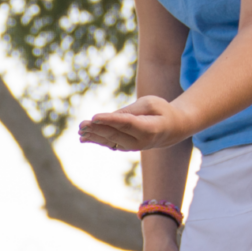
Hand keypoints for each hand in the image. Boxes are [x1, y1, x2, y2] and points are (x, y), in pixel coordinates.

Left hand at [79, 96, 194, 151]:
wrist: (172, 129)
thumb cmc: (161, 111)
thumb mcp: (151, 103)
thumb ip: (132, 110)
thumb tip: (111, 117)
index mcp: (150, 128)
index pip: (127, 124)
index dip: (110, 120)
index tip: (94, 117)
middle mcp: (141, 141)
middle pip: (115, 134)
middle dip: (97, 128)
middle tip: (82, 123)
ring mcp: (133, 146)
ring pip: (111, 141)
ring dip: (94, 136)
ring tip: (80, 130)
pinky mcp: (127, 147)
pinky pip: (110, 144)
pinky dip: (96, 140)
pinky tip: (83, 138)